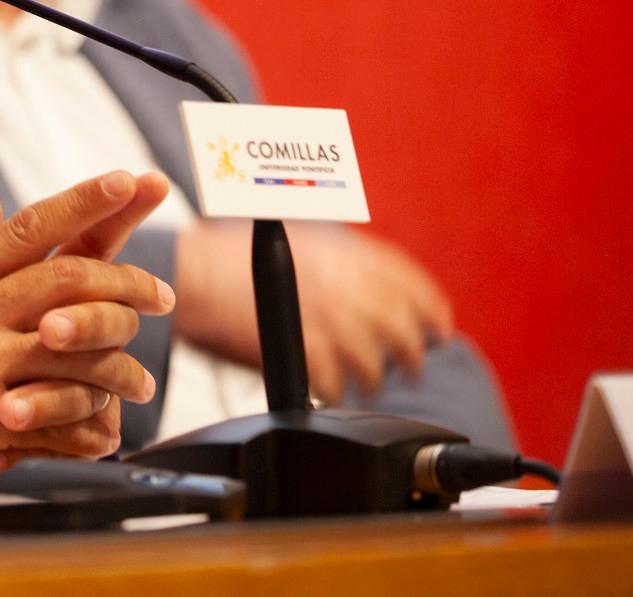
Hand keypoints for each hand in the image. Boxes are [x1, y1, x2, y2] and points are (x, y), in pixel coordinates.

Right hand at [0, 172, 175, 499]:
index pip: (26, 228)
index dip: (81, 201)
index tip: (124, 182)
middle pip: (67, 280)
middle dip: (127, 282)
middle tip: (160, 294)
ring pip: (75, 346)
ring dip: (121, 363)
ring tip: (139, 380)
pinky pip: (57, 410)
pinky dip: (89, 420)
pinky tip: (105, 427)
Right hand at [174, 220, 454, 401]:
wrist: (194, 273)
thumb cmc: (232, 256)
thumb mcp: (298, 239)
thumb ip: (341, 261)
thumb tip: (371, 287)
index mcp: (347, 253)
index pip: (410, 282)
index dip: (431, 309)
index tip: (438, 328)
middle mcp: (346, 284)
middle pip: (402, 329)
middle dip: (412, 356)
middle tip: (411, 369)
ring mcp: (327, 318)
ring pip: (372, 364)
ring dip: (371, 381)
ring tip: (363, 388)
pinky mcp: (303, 349)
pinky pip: (333, 385)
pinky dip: (333, 393)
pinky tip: (327, 394)